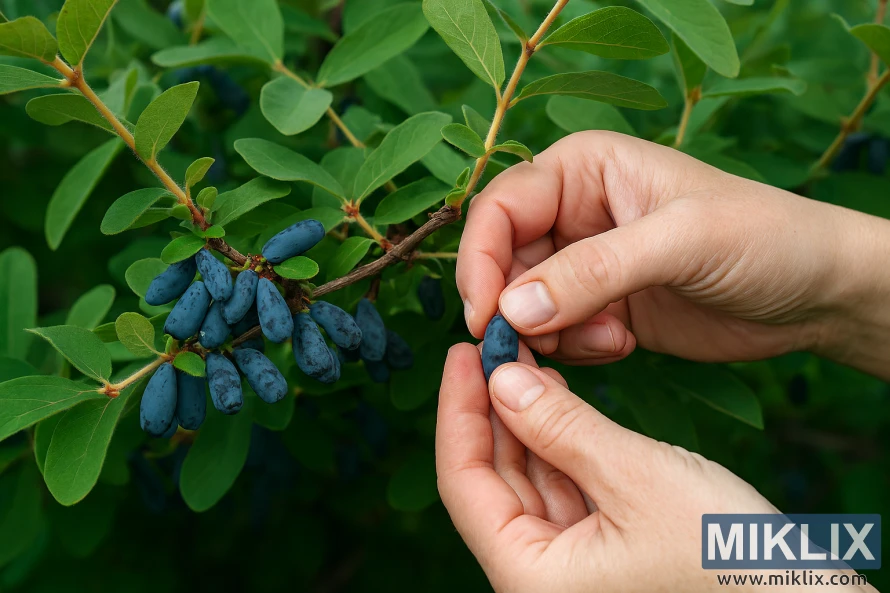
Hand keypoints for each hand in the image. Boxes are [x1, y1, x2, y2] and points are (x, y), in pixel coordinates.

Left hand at [436, 344, 874, 591]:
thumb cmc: (728, 557)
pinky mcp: (601, 551)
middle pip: (492, 479)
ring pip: (527, 480)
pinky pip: (562, 488)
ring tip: (522, 359)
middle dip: (491, 408)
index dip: (457, 410)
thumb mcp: (637, 478)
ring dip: (523, 420)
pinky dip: (557, 442)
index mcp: (531, 575)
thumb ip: (562, 428)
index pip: (464, 482)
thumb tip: (502, 379)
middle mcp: (540, 576)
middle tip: (495, 343)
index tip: (463, 351)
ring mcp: (571, 566)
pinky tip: (555, 398)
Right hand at [456, 132, 889, 377]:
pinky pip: (553, 332)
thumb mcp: (681, 242)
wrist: (814, 292)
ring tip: (610, 338)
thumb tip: (512, 309)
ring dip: (549, 332)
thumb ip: (594, 271)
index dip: (480, 259)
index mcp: (584, 168)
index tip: (486, 314)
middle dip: (512, 305)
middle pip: (501, 259)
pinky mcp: (598, 306)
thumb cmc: (763, 238)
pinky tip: (621, 344)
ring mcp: (584, 262)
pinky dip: (572, 348)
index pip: (500, 207)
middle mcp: (574, 210)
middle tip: (540, 344)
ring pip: (521, 302)